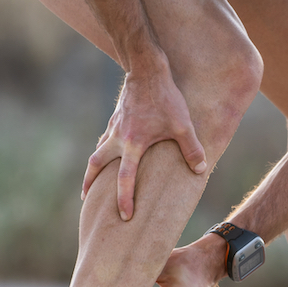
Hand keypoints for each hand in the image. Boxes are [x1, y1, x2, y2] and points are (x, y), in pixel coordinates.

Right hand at [81, 65, 206, 220]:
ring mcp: (114, 128)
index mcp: (133, 145)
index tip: (125, 216)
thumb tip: (201, 170)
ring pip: (97, 152)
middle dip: (90, 184)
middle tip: (86, 199)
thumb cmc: (166, 98)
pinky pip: (105, 139)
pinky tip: (107, 153)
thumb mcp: (183, 125)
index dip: (124, 199)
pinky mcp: (115, 119)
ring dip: (92, 168)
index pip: (125, 179)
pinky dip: (103, 149)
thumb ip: (192, 149)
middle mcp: (118, 139)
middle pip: (96, 166)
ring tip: (91, 180)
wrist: (147, 70)